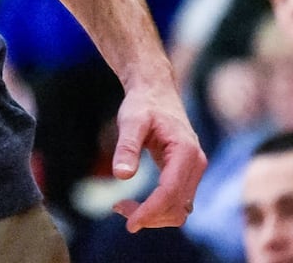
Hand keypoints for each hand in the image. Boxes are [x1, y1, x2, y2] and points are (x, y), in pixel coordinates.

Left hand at [110, 79, 207, 231]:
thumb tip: (122, 176)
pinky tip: (134, 204)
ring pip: (180, 208)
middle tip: (117, 209)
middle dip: (150, 215)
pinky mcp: (186, 174)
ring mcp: (194, 170)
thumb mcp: (130, 121)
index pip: (171, 193)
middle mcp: (197, 164)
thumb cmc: (143, 104)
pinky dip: (157, 208)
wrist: (157, 91)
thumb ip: (127, 147)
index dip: (151, 211)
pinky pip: (176, 201)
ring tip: (121, 207)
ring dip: (153, 215)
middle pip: (178, 207)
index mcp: (186, 152)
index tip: (130, 223)